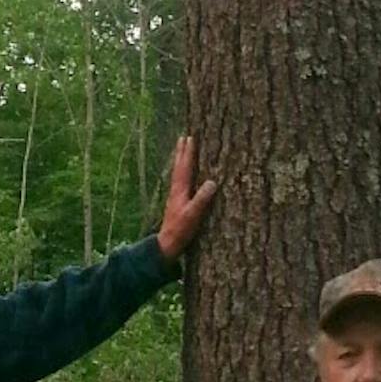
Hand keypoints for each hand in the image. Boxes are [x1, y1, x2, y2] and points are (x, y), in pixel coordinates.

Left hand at [157, 133, 217, 261]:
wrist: (167, 244)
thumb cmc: (181, 230)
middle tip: (183, 137)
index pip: (185, 167)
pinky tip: (184, 177)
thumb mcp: (193, 215)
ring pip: (178, 173)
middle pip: (179, 167)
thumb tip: (212, 182)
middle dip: (182, 152)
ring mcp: (175, 197)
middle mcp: (176, 190)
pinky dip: (182, 173)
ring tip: (182, 151)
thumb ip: (202, 199)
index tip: (190, 138)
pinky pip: (180, 182)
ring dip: (181, 161)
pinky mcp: (177, 203)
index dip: (188, 153)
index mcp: (180, 191)